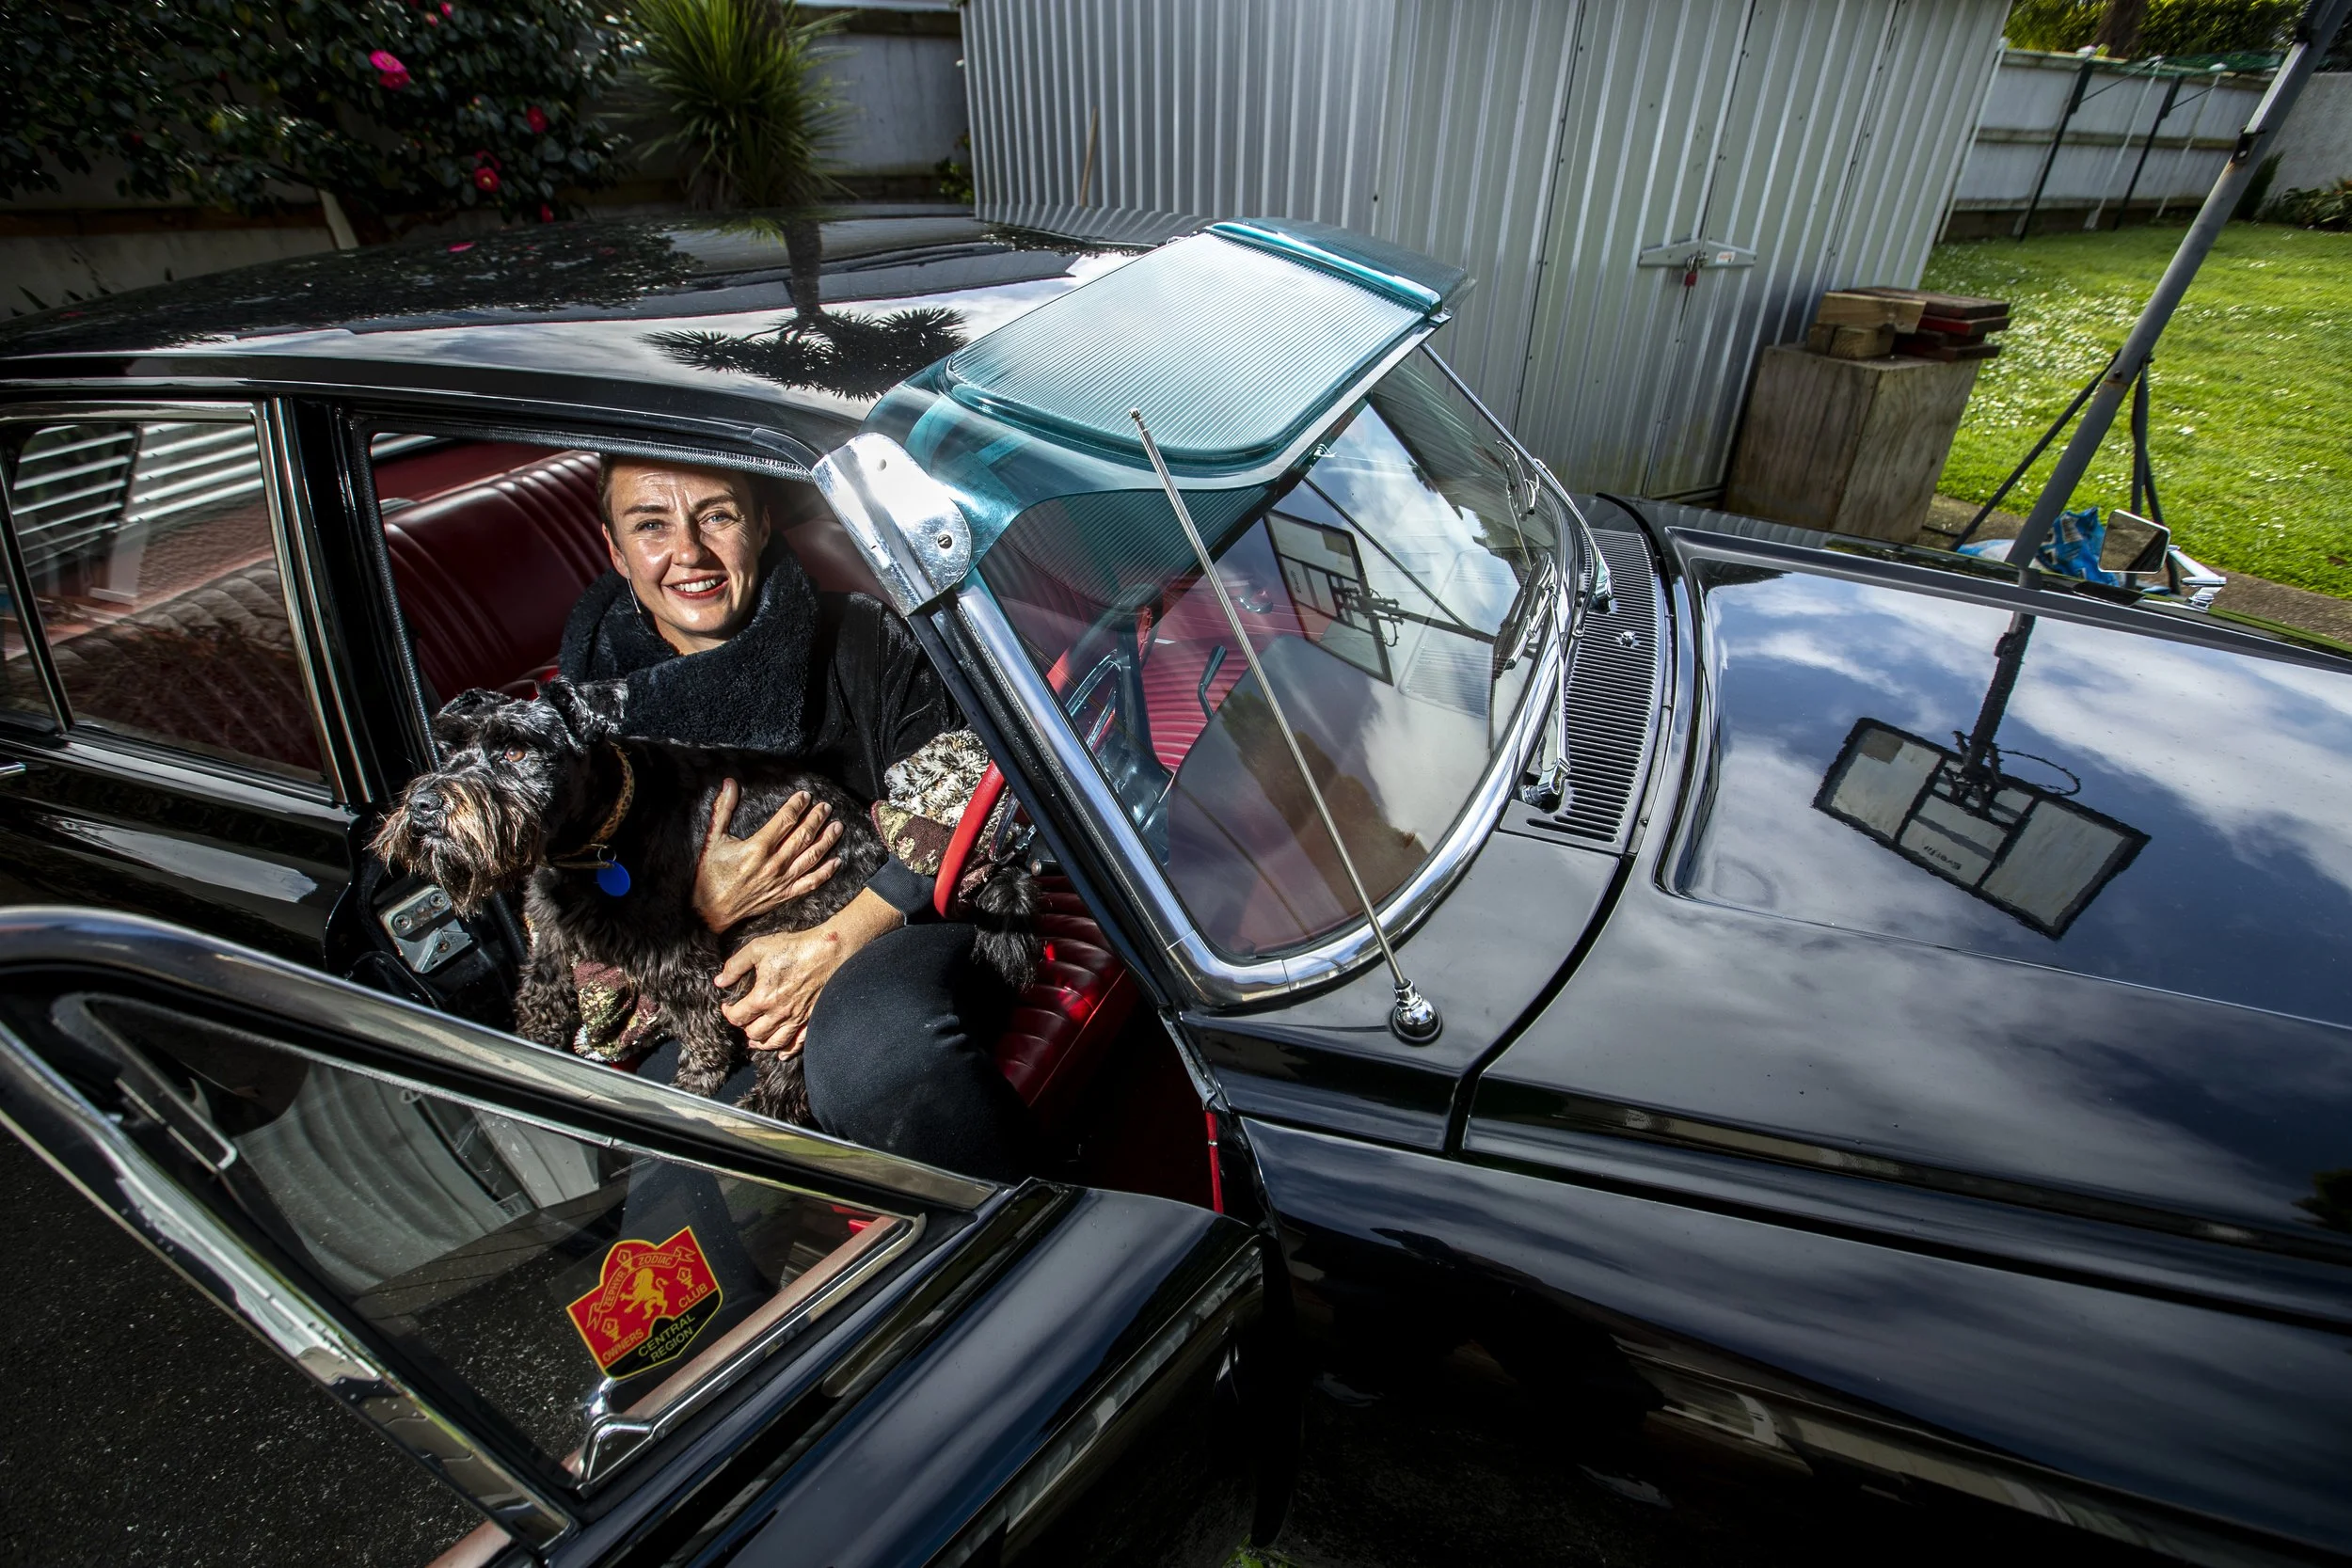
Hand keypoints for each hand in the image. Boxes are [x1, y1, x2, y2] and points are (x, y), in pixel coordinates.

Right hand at [694, 778, 843, 931]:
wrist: (710, 911)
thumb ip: (723, 809)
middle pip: (803, 836)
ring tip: (837, 826)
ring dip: (827, 840)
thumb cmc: (711, 874)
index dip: (797, 805)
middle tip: (826, 806)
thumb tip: (729, 783)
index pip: (785, 820)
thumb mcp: (713, 839)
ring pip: (812, 857)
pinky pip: (811, 883)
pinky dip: (826, 872)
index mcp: (757, 848)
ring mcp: (782, 881)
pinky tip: (836, 861)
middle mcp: (774, 864)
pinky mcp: (785, 895)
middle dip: (817, 818)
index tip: (805, 795)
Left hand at [716, 887, 903, 1053]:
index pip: (737, 1017)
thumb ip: (735, 965)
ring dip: (761, 1043)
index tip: (727, 1006)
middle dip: (744, 1028)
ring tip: (754, 1040)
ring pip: (774, 1042)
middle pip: (754, 1033)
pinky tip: (781, 1054)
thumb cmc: (794, 947)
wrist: (828, 950)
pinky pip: (798, 1042)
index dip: (728, 1013)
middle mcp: (779, 1012)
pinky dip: (788, 1051)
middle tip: (743, 1019)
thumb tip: (720, 981)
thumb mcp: (758, 948)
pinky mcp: (811, 1018)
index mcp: (762, 997)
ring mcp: (796, 1018)